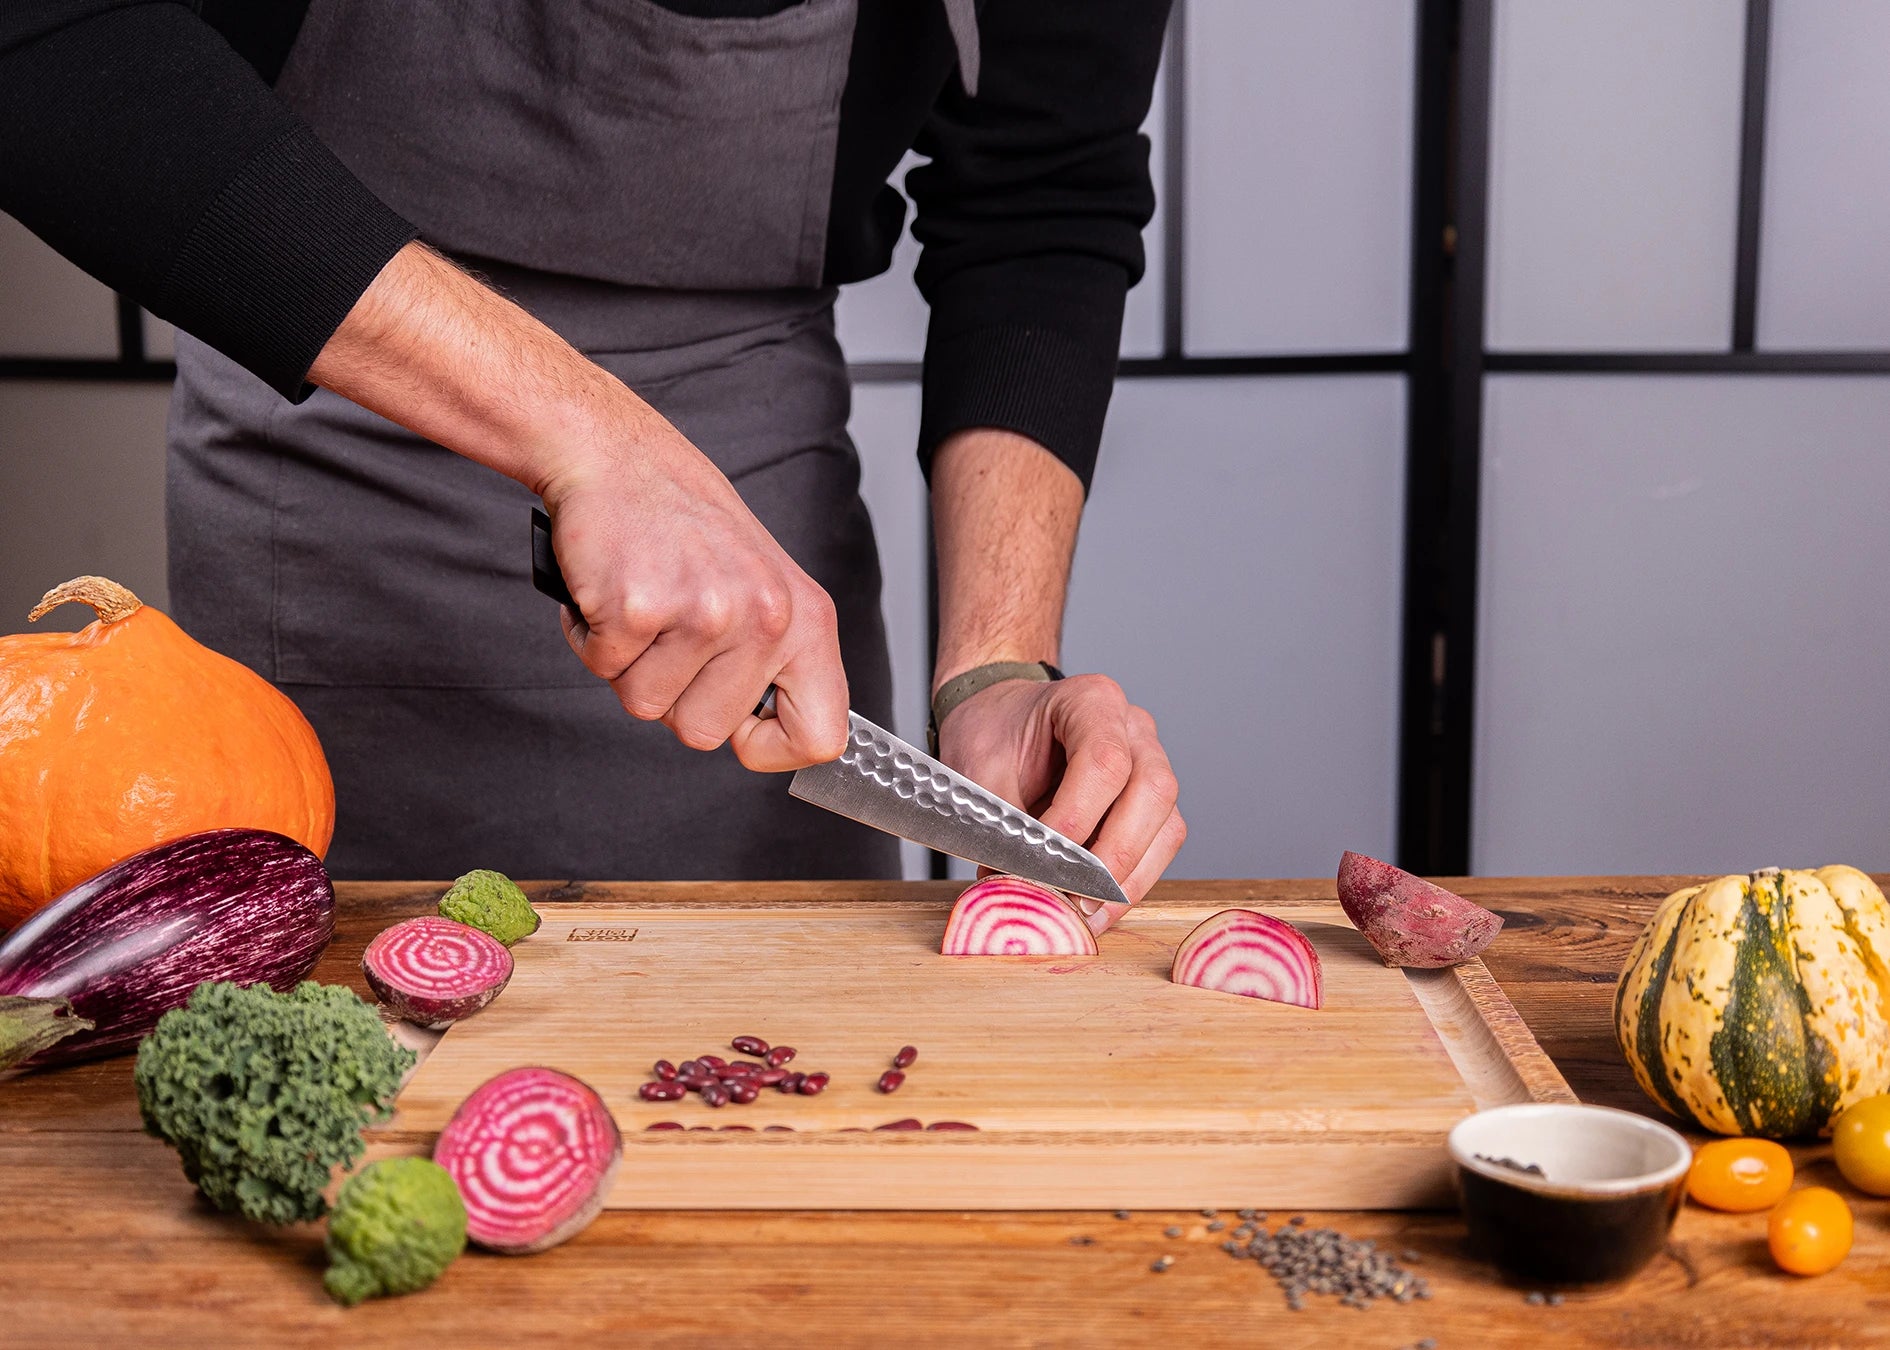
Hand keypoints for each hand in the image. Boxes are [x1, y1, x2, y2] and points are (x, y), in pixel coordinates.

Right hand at [307, 242, 848, 770]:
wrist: (621, 457)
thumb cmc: (687, 527)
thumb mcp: (764, 588)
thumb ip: (775, 661)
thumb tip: (777, 737)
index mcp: (807, 620)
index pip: (820, 736)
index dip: (771, 746)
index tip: (741, 723)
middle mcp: (765, 617)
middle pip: (705, 734)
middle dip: (672, 694)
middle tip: (670, 631)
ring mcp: (703, 612)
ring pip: (647, 707)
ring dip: (628, 665)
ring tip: (643, 603)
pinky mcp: (639, 606)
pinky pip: (602, 668)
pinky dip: (591, 638)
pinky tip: (610, 591)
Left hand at [937, 674, 1185, 906]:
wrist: (999, 721)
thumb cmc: (992, 735)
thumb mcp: (980, 770)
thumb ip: (1003, 823)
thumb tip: (1018, 885)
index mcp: (1092, 701)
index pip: (1104, 760)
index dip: (1078, 816)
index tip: (1045, 859)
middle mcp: (1133, 728)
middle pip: (1153, 791)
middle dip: (1116, 854)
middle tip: (1077, 898)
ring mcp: (1150, 763)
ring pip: (1167, 824)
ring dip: (1131, 877)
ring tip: (1088, 913)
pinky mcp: (1150, 803)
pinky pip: (1159, 844)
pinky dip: (1132, 880)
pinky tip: (1098, 906)